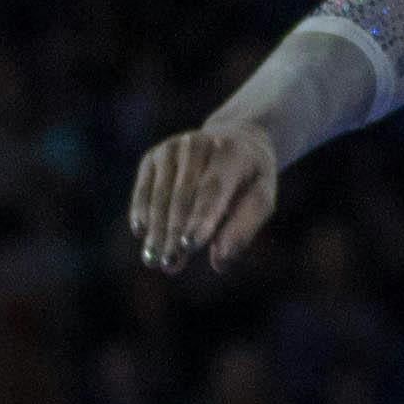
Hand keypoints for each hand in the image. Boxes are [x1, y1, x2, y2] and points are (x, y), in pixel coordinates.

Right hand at [128, 123, 278, 276]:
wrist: (233, 139)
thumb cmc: (249, 179)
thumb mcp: (261, 199)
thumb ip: (243, 229)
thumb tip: (219, 262)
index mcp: (230, 153)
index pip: (212, 189)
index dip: (200, 218)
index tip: (189, 246)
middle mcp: (197, 144)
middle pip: (182, 194)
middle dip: (174, 231)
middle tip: (168, 264)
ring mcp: (172, 148)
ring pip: (160, 193)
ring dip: (156, 228)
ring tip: (153, 259)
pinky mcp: (153, 156)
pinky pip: (144, 188)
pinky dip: (141, 210)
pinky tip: (141, 233)